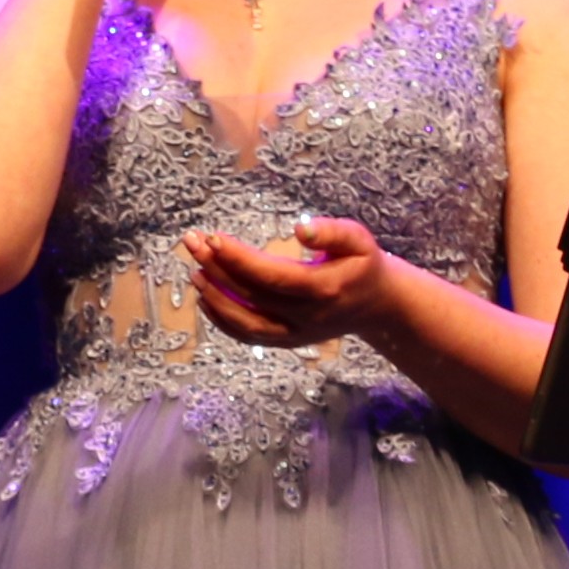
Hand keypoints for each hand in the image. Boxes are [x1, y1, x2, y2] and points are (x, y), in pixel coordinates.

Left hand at [183, 212, 399, 349]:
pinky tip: (206, 298)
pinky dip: (223, 321)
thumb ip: (332, 232)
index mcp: (322, 289)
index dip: (237, 258)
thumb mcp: (358, 240)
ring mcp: (294, 333)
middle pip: (251, 296)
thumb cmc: (362, 264)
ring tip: (195, 271)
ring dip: (214, 298)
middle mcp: (305, 316)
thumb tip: (301, 227)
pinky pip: (249, 336)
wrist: (376, 305)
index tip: (213, 237)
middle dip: (217, 269)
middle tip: (192, 243)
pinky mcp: (286, 341)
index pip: (269, 275)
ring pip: (245, 323)